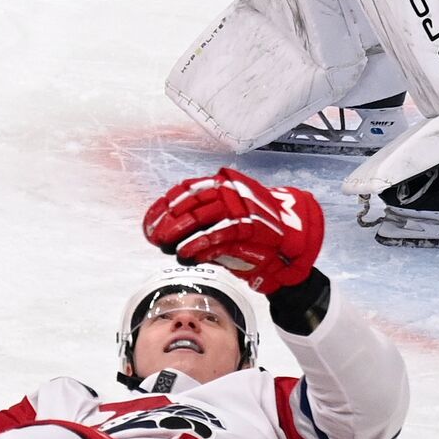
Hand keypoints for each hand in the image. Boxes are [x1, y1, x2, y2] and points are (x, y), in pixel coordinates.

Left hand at [143, 167, 323, 293]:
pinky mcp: (250, 227)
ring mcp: (241, 208)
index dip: (163, 206)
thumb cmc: (253, 235)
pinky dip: (199, 246)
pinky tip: (186, 254)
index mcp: (224, 184)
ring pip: (201, 216)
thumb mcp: (225, 220)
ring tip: (165, 246)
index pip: (186, 190)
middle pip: (190, 202)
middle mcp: (232, 191)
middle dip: (167, 221)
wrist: (289, 247)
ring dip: (179, 233)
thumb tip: (164, 231)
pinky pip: (218, 235)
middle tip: (153, 237)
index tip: (148, 223)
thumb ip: (199, 220)